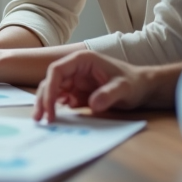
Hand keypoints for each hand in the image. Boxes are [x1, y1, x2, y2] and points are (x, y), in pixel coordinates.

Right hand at [33, 51, 155, 122]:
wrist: (143, 88)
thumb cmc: (134, 83)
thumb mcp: (124, 88)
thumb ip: (109, 94)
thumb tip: (93, 105)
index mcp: (82, 61)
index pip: (57, 71)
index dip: (50, 88)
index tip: (50, 106)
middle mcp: (75, 69)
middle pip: (51, 81)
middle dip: (43, 98)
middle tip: (39, 118)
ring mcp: (75, 80)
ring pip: (53, 90)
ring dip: (47, 104)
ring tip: (43, 120)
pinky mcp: (77, 92)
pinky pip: (62, 99)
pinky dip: (56, 108)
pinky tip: (56, 118)